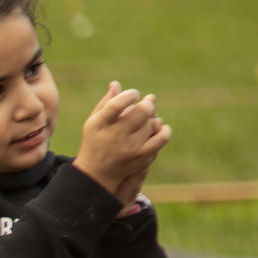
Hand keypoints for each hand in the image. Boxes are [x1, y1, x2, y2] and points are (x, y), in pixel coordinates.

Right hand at [74, 82, 172, 200]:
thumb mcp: (94, 122)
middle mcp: (114, 137)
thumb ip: (106, 103)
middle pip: (141, 112)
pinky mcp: (142, 156)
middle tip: (148, 101)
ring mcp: (129, 148)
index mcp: (98, 125)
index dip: (129, 95)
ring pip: (152, 123)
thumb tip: (116, 83)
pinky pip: (161, 137)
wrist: (97, 174)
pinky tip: (159, 126)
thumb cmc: (95, 141)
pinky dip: (163, 129)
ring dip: (153, 116)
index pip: (117, 105)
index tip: (133, 94)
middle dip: (148, 103)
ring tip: (148, 116)